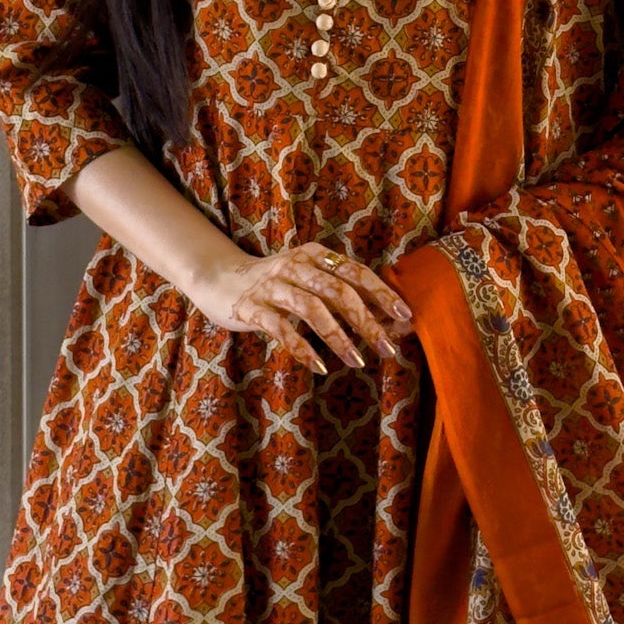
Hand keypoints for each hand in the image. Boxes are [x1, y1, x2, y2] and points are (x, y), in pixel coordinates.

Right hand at [196, 242, 413, 373]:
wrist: (219, 279)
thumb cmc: (276, 285)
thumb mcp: (308, 280)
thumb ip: (340, 294)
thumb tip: (387, 322)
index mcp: (315, 256)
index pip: (356, 273)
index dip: (382, 294)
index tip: (405, 316)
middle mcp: (295, 266)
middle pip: (339, 292)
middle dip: (367, 322)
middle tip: (387, 349)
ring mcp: (272, 286)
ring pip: (313, 309)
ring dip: (339, 337)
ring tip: (357, 362)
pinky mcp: (251, 307)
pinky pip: (281, 329)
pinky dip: (303, 349)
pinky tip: (320, 367)